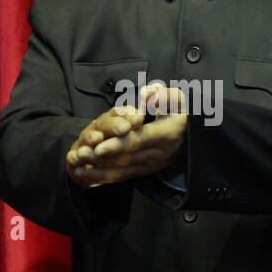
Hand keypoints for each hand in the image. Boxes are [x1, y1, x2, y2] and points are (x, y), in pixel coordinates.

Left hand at [66, 84, 186, 186]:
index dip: (118, 144)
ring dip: (98, 170)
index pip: (139, 140)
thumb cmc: (182, 113)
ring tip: (77, 167)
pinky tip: (85, 175)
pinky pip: (122, 176)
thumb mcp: (178, 99)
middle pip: (126, 156)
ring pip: (122, 169)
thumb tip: (147, 94)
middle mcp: (158, 153)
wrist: (193, 138)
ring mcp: (151, 165)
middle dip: (101, 157)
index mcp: (166, 134)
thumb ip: (162, 95)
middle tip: (80, 154)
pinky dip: (103, 177)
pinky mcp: (144, 171)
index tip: (99, 146)